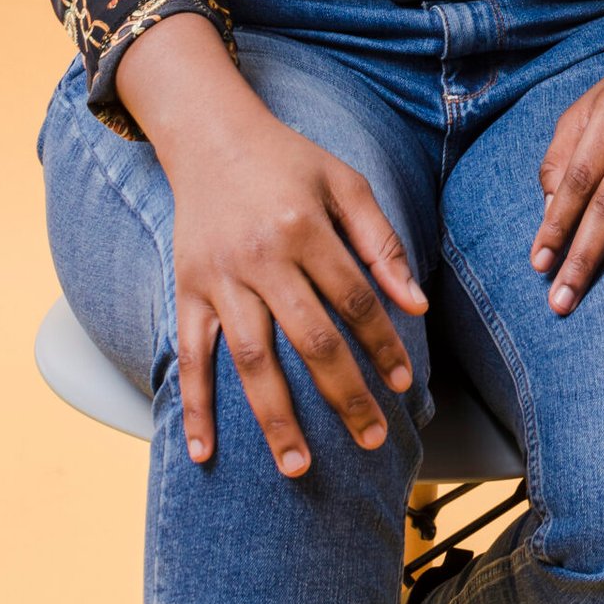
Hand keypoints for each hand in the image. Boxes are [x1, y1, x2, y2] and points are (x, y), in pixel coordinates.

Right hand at [165, 103, 426, 473]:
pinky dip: (195, 407)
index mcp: (306, 228)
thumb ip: (382, 241)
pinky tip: (206, 453)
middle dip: (345, 395)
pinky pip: (191, 357)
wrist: (211, 137)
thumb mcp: (345, 182)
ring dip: (276, 418)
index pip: (355, 300)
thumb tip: (416, 303)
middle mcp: (262, 258)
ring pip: (252, 360)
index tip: (406, 384)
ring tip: (299, 467)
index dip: (383, 344)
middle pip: (311, 340)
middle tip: (374, 440)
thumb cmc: (289, 161)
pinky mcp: (187, 291)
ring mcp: (220, 279)